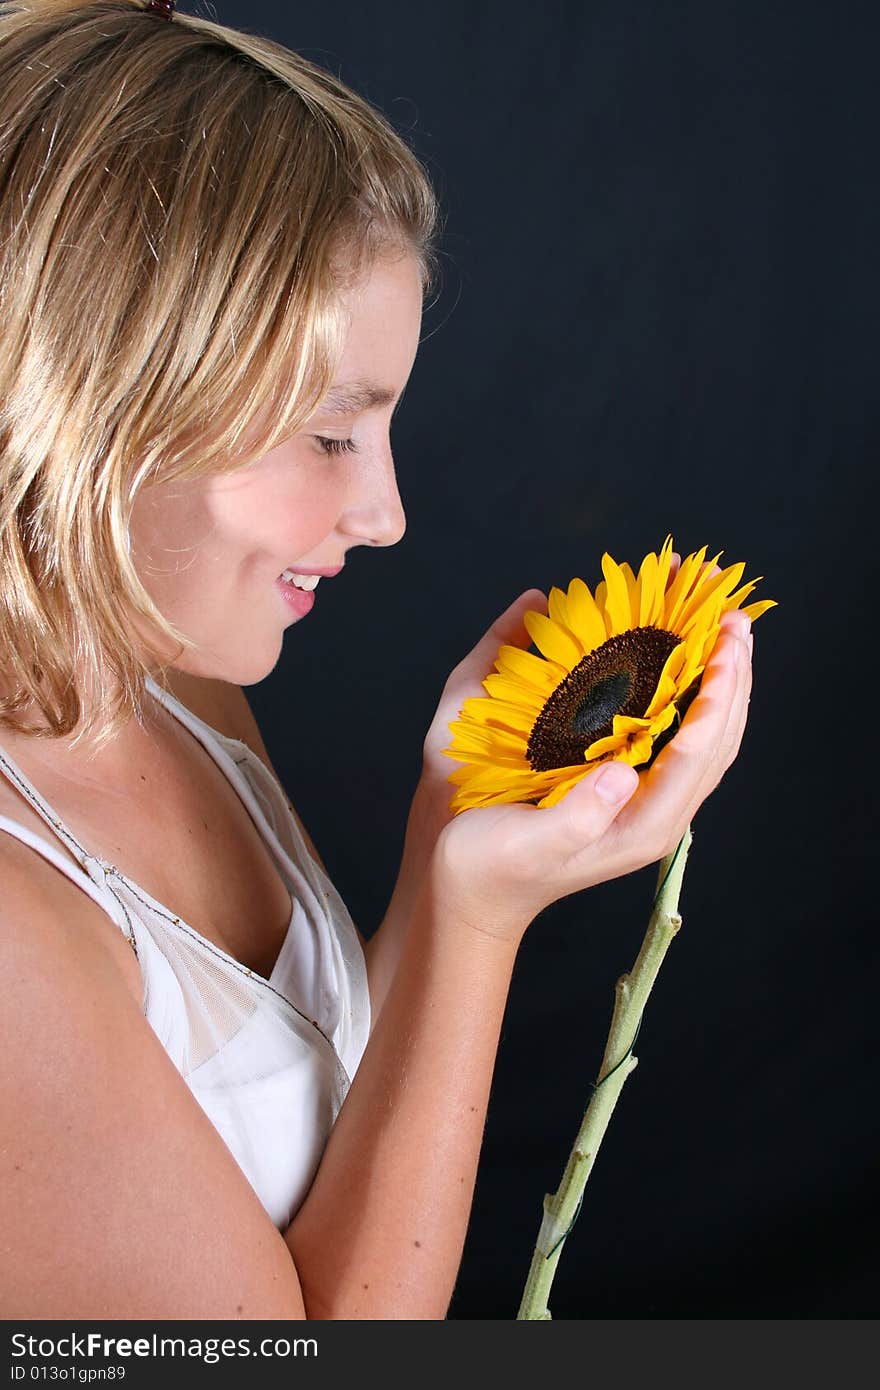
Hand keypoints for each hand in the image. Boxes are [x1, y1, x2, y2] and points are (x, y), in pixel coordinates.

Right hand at [428, 571, 752, 947]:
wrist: (465, 888)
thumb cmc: (489, 868)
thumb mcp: (527, 845)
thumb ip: (578, 816)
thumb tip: (621, 772)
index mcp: (641, 825)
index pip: (702, 751)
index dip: (719, 693)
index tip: (727, 641)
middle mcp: (654, 808)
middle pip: (716, 734)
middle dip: (731, 671)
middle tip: (733, 610)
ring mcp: (642, 793)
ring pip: (702, 729)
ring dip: (717, 672)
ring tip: (719, 617)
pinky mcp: (621, 777)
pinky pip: (671, 726)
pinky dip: (684, 683)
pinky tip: (679, 648)